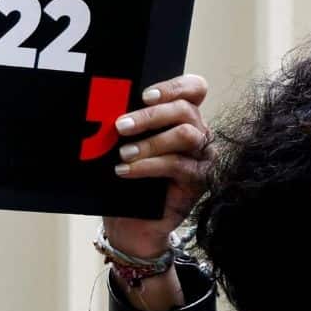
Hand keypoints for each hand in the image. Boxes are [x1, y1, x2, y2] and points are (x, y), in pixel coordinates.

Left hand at [100, 73, 211, 257]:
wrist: (132, 224)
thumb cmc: (130, 179)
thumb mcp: (128, 145)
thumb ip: (130, 124)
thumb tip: (109, 104)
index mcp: (184, 117)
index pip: (194, 88)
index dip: (173, 86)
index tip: (143, 95)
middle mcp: (199, 133)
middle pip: (186, 109)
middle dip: (150, 115)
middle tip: (121, 126)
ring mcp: (202, 157)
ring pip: (185, 134)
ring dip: (150, 142)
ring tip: (123, 153)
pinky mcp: (199, 180)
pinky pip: (177, 165)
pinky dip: (147, 166)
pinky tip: (125, 171)